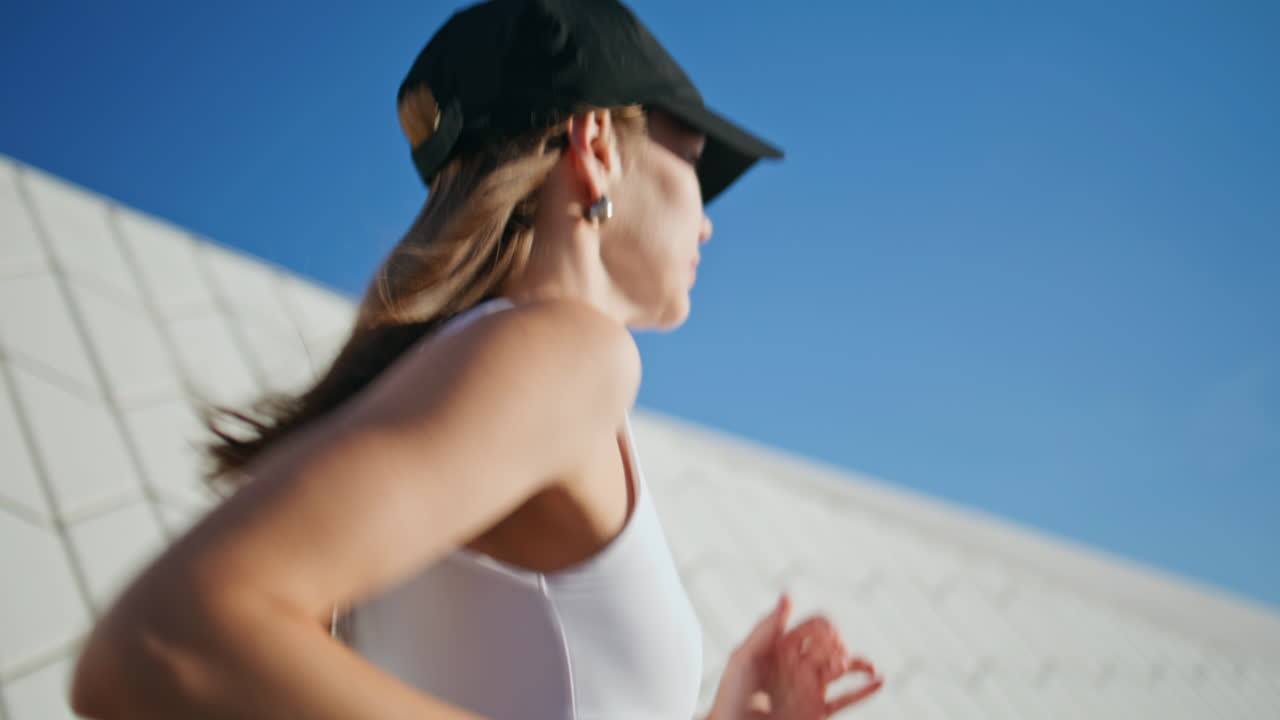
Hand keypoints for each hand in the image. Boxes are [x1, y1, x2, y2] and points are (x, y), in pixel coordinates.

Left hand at [708, 592, 882, 719]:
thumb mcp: (744, 658)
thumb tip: (788, 595)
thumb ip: (767, 628)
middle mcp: (799, 664)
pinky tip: (879, 681)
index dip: (826, 629)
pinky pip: (846, 699)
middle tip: (836, 659)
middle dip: (839, 647)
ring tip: (867, 667)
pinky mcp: (817, 710)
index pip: (814, 626)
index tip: (828, 639)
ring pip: (843, 668)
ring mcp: (810, 687)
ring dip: (858, 663)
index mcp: (783, 646)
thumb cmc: (730, 696)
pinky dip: (865, 690)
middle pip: (831, 645)